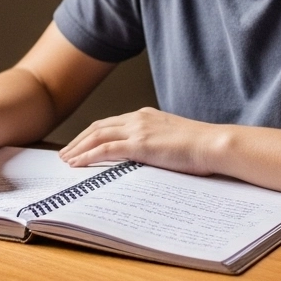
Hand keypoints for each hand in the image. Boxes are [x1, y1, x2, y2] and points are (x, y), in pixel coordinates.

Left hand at [59, 107, 221, 175]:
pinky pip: (104, 149)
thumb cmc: (201, 147)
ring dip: (78, 148)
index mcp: (146, 116)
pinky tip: (77, 164)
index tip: (81, 144)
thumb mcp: (174, 140)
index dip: (93, 134)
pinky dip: (87, 156)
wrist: (214, 144)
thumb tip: (151, 158)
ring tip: (66, 160)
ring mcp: (138, 129)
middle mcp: (138, 118)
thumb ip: (158, 144)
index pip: (111, 123)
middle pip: (98, 127)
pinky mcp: (139, 144)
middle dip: (79, 140)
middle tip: (66, 153)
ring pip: (97, 136)